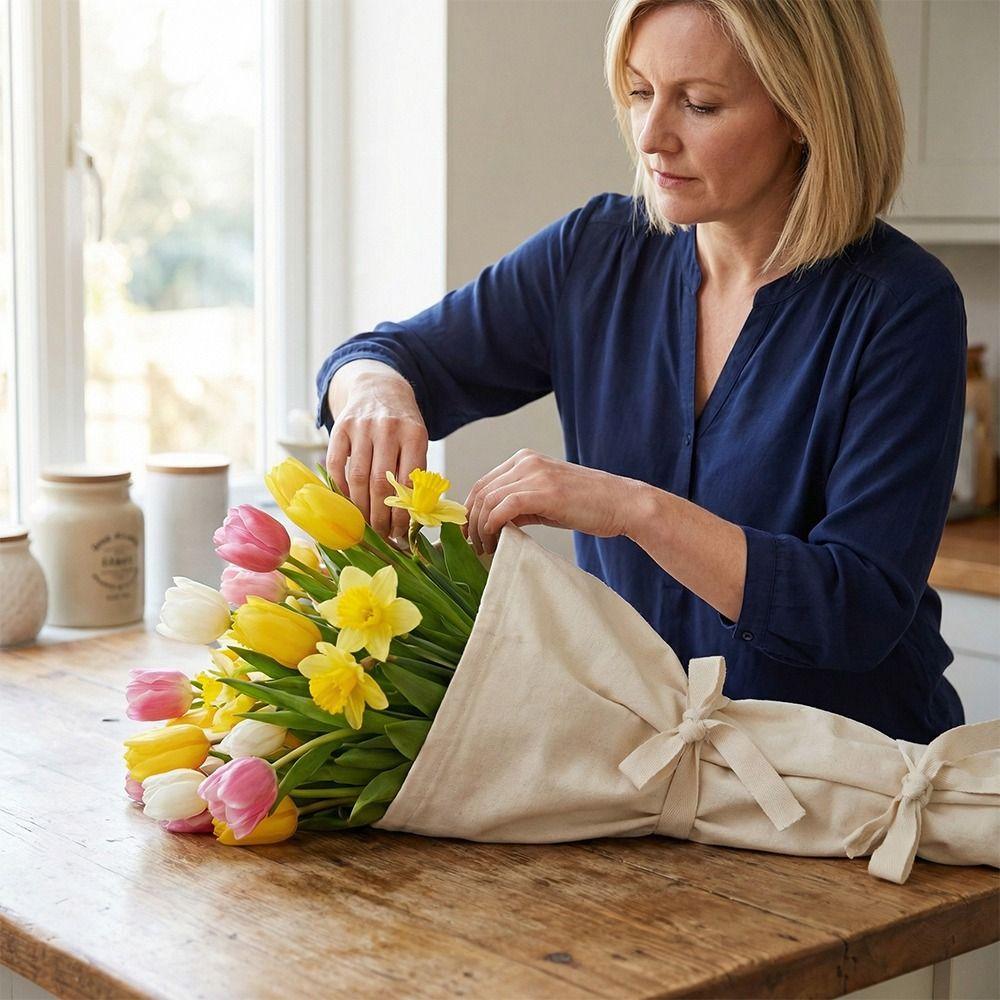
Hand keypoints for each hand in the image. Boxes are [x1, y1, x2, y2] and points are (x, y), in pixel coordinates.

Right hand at [326, 361, 428, 542]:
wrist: (379, 389)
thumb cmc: (402, 425)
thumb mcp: (417, 442)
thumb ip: (414, 473)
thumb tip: (410, 518)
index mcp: (414, 434)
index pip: (407, 483)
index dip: (402, 512)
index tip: (400, 532)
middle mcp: (387, 429)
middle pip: (380, 483)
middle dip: (380, 516)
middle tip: (381, 535)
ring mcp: (361, 427)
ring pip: (357, 477)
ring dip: (359, 508)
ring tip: (364, 525)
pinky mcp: (340, 427)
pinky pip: (335, 464)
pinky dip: (340, 488)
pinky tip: (347, 502)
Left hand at [462, 449, 645, 554]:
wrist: (622, 504)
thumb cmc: (588, 505)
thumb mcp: (546, 500)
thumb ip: (519, 505)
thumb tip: (492, 524)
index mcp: (525, 459)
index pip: (483, 483)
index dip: (470, 510)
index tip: (468, 534)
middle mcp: (526, 462)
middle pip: (480, 491)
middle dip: (470, 522)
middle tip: (471, 546)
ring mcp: (535, 474)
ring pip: (488, 500)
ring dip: (480, 528)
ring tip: (484, 549)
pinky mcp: (544, 492)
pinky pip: (503, 508)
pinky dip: (493, 526)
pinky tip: (495, 542)